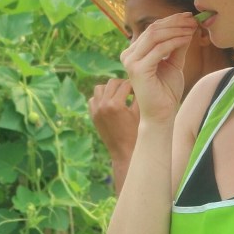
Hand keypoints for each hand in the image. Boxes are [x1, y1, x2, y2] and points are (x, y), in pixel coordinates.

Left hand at [90, 78, 139, 194]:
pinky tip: (111, 102)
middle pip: (112, 83)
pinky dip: (101, 97)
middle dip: (123, 84)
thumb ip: (139, 96)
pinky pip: (93, 99)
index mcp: (115, 104)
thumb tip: (140, 81)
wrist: (124, 152)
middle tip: (131, 89)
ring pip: (100, 88)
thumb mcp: (140, 113)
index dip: (135, 84)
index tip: (140, 85)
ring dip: (110, 89)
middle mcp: (102, 106)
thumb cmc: (137, 133)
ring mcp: (95, 111)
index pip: (126, 84)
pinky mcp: (93, 116)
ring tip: (120, 94)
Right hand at [120, 13, 197, 123]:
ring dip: (176, 30)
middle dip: (175, 23)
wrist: (161, 114)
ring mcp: (131, 62)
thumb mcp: (174, 64)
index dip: (171, 20)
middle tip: (192, 20)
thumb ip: (177, 46)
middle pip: (153, 29)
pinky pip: (159, 50)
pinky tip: (187, 39)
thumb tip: (187, 27)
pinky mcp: (138, 69)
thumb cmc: (166, 91)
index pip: (152, 29)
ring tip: (192, 28)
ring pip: (155, 36)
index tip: (189, 17)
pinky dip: (174, 42)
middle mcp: (129, 54)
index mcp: (134, 52)